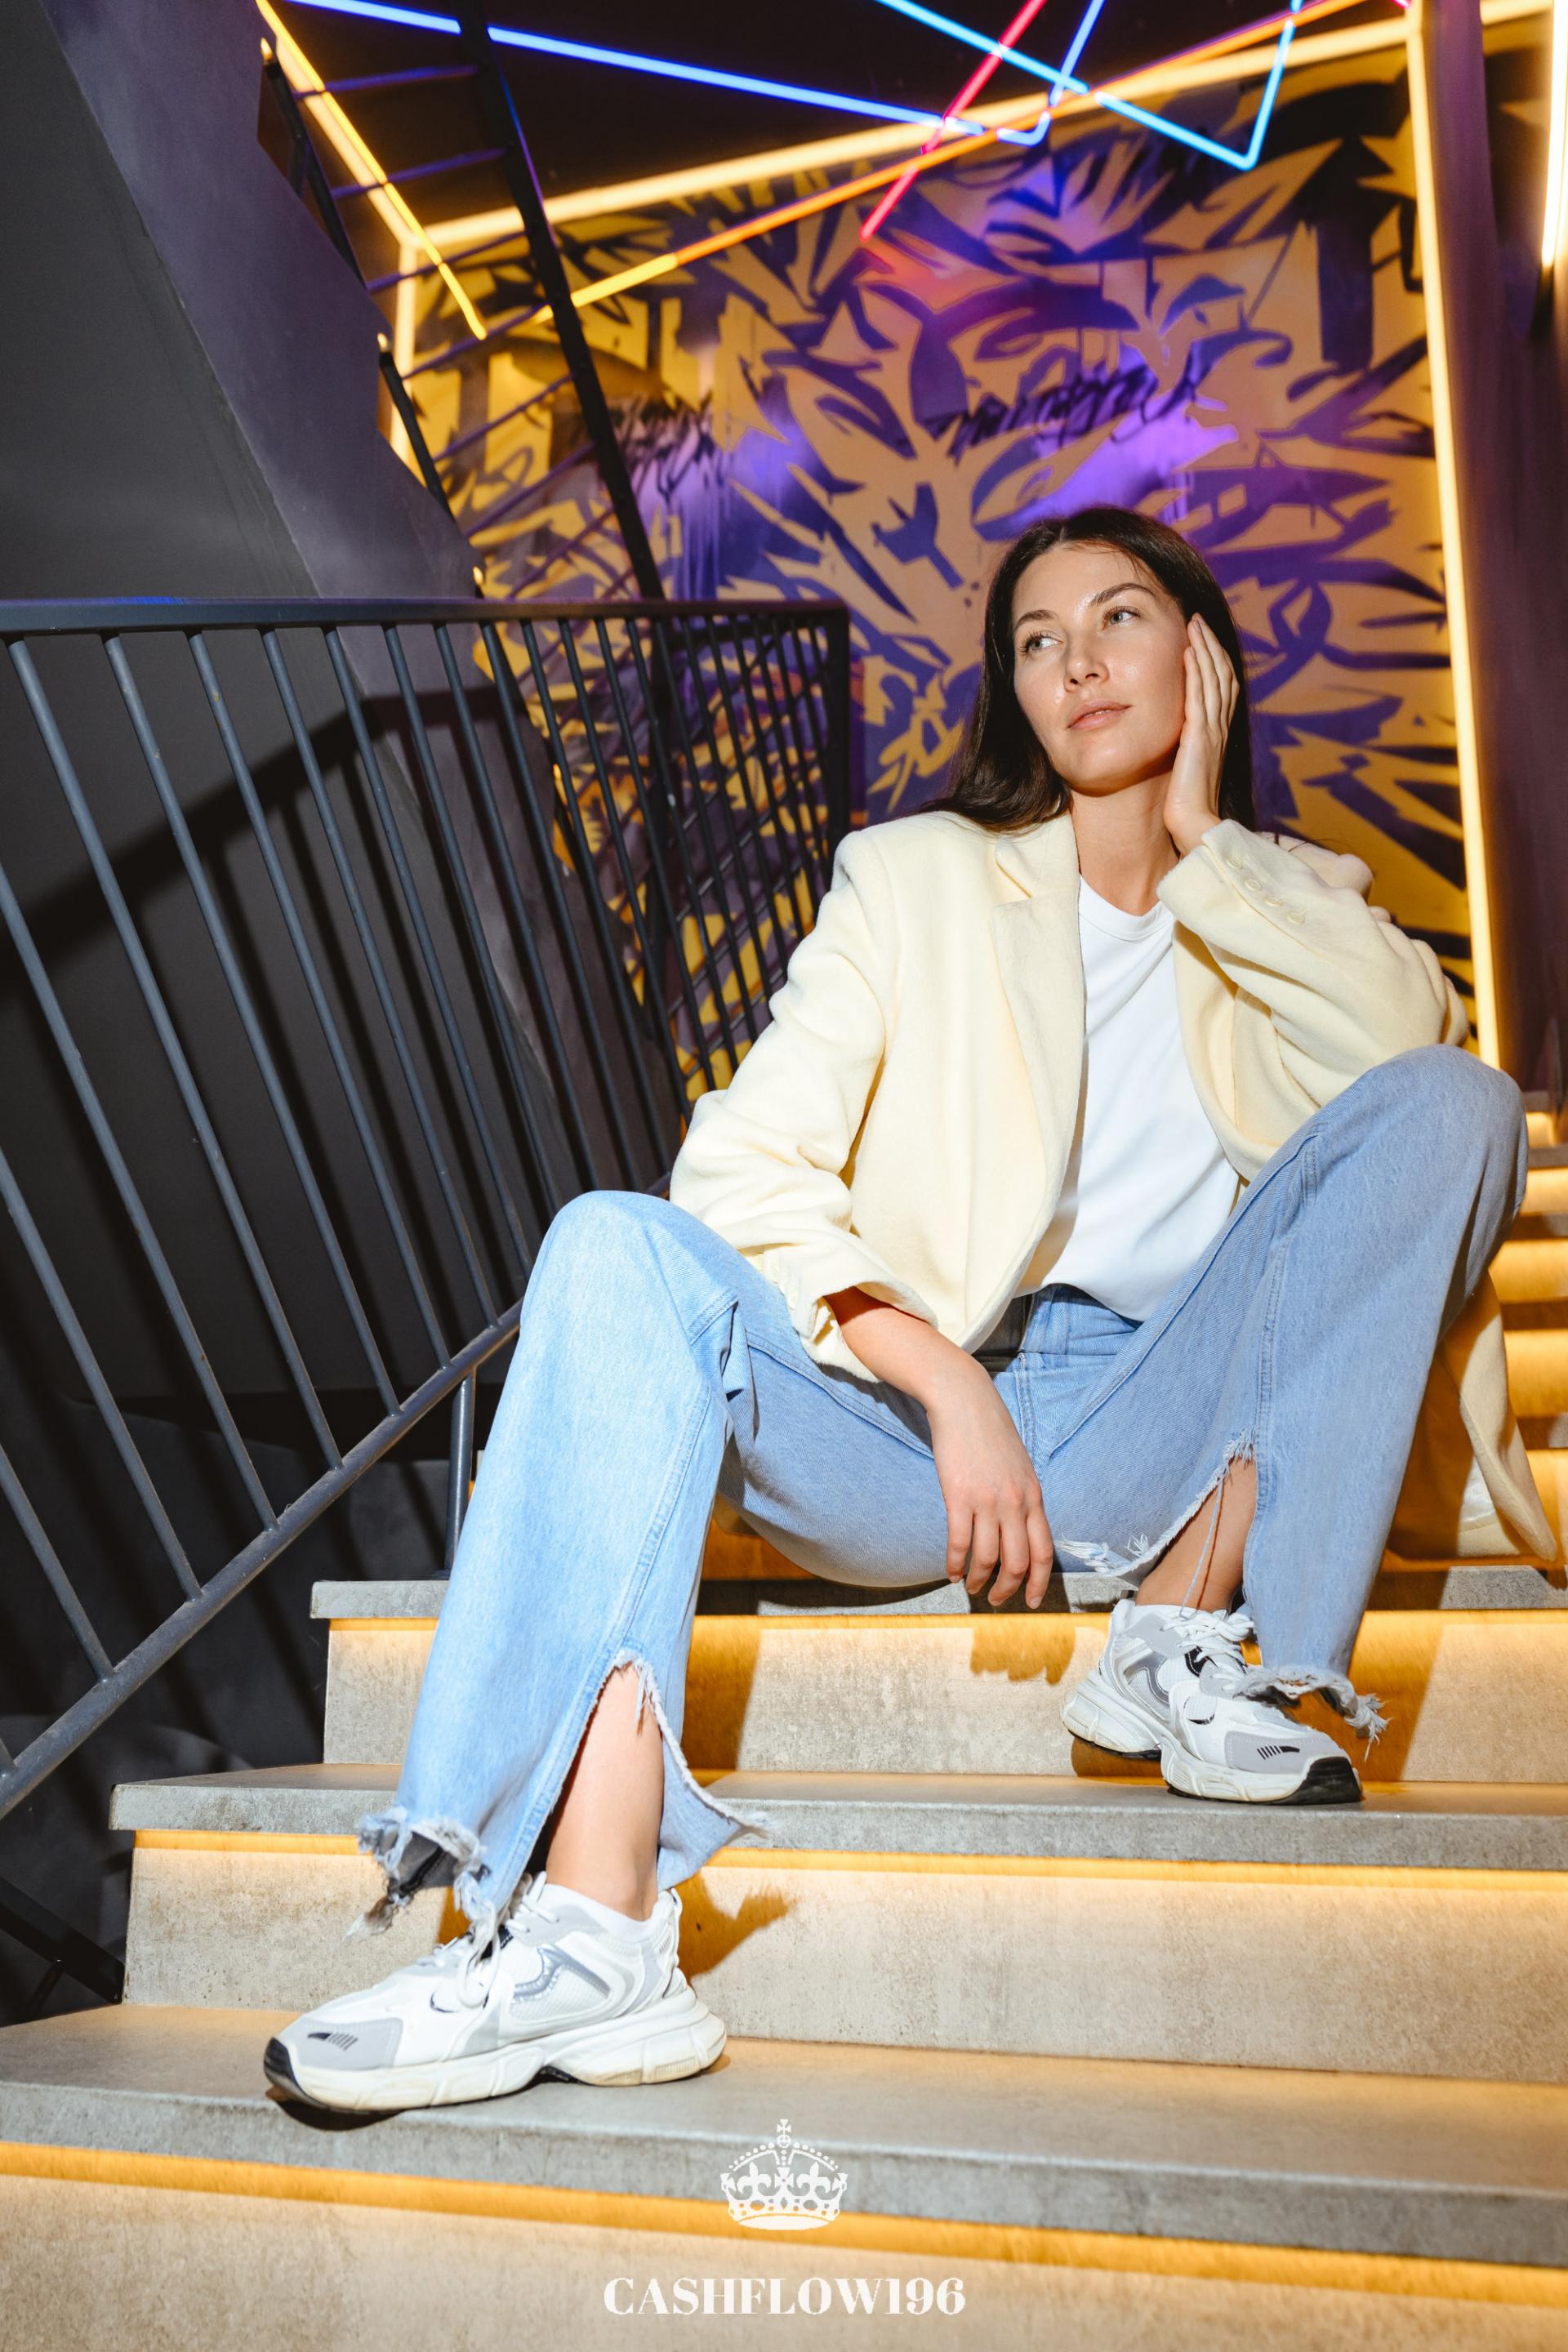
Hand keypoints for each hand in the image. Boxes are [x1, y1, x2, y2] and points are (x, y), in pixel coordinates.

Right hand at [924, 1362, 1054, 1608]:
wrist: (965, 1403)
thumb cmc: (991, 1434)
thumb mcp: (1020, 1468)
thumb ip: (1024, 1499)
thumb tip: (1022, 1532)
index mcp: (1033, 1497)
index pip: (1043, 1552)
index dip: (1037, 1582)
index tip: (1029, 1601)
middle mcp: (1014, 1503)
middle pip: (1017, 1562)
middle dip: (1007, 1590)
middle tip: (996, 1600)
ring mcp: (986, 1501)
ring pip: (987, 1558)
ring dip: (979, 1581)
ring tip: (972, 1588)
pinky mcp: (958, 1496)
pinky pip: (959, 1542)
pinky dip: (954, 1564)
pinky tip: (951, 1572)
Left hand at [1163, 613, 1238, 857]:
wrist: (1195, 827)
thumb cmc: (1186, 805)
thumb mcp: (1186, 767)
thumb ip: (1185, 747)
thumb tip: (1175, 734)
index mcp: (1216, 734)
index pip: (1220, 686)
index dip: (1212, 659)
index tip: (1200, 637)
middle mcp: (1219, 729)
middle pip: (1221, 675)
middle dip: (1210, 644)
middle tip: (1197, 619)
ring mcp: (1211, 733)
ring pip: (1213, 680)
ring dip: (1203, 648)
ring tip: (1193, 624)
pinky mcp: (1199, 740)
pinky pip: (1199, 698)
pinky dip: (1196, 672)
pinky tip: (1187, 652)